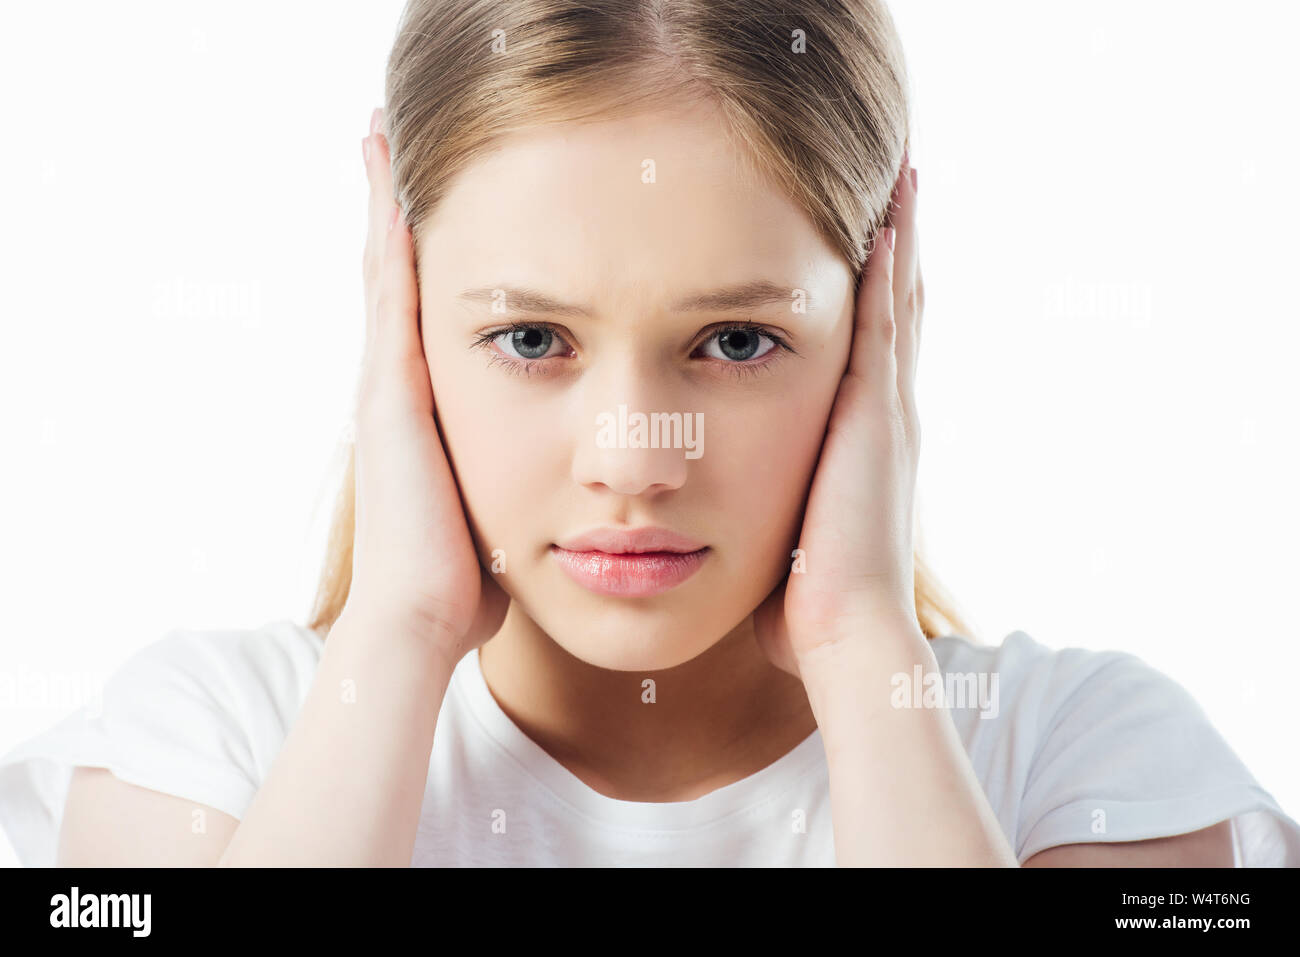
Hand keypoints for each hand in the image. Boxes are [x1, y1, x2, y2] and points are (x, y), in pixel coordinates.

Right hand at [343, 108, 508, 667]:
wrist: (422, 621)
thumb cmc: (467, 583)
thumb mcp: (505, 515)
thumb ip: (525, 490)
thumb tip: (568, 498)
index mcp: (426, 412)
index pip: (426, 315)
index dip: (426, 259)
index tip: (436, 206)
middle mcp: (396, 390)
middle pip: (394, 278)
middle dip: (395, 213)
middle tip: (393, 143)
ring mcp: (386, 390)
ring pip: (384, 275)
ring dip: (384, 207)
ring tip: (382, 138)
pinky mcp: (389, 397)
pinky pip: (390, 303)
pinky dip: (389, 246)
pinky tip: (398, 191)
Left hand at [754, 154, 922, 676]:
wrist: (844, 634)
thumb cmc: (808, 609)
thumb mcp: (790, 547)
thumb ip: (775, 523)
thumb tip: (744, 542)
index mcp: (866, 448)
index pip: (875, 358)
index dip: (880, 304)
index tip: (875, 253)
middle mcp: (888, 421)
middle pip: (900, 316)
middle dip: (898, 256)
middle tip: (902, 190)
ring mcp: (887, 414)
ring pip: (900, 306)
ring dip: (901, 243)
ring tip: (904, 180)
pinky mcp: (876, 415)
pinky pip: (886, 324)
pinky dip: (889, 271)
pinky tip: (886, 219)